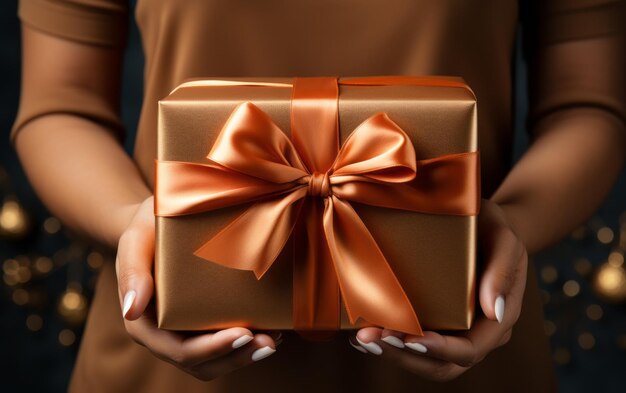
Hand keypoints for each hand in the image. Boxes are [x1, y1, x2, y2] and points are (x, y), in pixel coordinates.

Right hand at [115, 196, 280, 380]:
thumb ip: (132, 272)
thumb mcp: (135, 240)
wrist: (157, 220)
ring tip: (273, 340)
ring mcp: (185, 331)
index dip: (211, 349)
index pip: (179, 349)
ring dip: (246, 356)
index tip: (244, 333)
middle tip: (269, 342)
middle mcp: (164, 334)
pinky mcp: (203, 322)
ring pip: (216, 361)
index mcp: (144, 323)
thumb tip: (132, 310)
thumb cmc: (146, 228)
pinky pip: (224, 345)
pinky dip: (247, 344)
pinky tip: (271, 329)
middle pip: (202, 363)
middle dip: (237, 357)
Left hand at [349, 199, 527, 380]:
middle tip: (373, 339)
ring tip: (363, 337)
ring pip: (422, 360)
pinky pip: (410, 342)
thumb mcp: (504, 240)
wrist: (482, 224)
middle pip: (441, 365)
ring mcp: (452, 330)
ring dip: (391, 352)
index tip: (411, 338)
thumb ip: (503, 270)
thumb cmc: (493, 230)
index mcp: (496, 321)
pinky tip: (360, 332)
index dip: (440, 350)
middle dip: (405, 356)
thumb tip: (493, 310)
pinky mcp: (433, 321)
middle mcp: (474, 334)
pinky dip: (386, 341)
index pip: (469, 350)